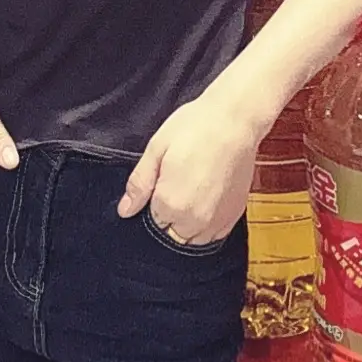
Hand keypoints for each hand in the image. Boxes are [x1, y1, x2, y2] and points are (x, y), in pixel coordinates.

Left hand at [118, 90, 258, 244]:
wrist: (236, 121)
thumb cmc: (195, 128)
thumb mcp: (156, 149)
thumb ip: (139, 184)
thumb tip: (125, 211)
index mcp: (169, 204)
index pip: (151, 223)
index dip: (152, 206)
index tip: (159, 187)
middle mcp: (194, 220)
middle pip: (171, 236)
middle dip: (168, 219)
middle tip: (175, 188)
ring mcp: (217, 220)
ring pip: (192, 240)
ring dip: (186, 227)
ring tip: (190, 195)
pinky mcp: (234, 214)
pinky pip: (214, 236)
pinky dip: (206, 227)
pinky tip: (205, 203)